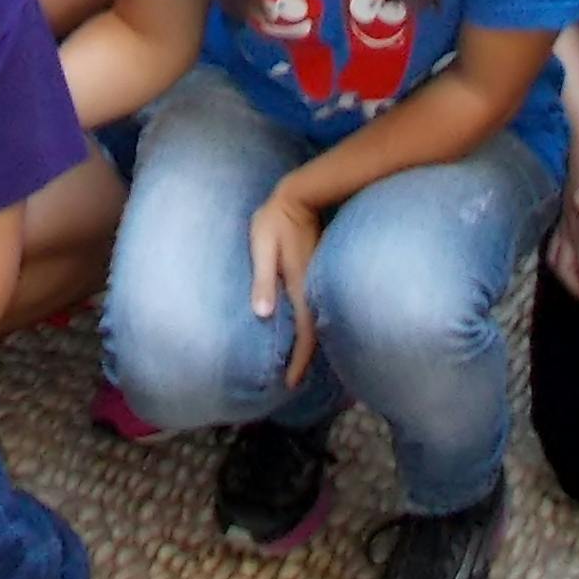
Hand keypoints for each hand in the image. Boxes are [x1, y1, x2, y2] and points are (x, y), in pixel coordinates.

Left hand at [245, 185, 322, 385]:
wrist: (299, 196)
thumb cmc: (274, 221)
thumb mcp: (262, 248)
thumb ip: (263, 279)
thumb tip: (262, 313)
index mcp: (298, 286)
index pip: (304, 333)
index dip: (298, 360)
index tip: (291, 383)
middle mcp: (311, 287)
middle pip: (314, 332)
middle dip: (306, 359)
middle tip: (295, 381)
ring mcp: (316, 280)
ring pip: (317, 320)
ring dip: (309, 343)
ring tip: (299, 363)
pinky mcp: (316, 273)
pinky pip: (316, 307)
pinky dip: (311, 326)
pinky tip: (303, 330)